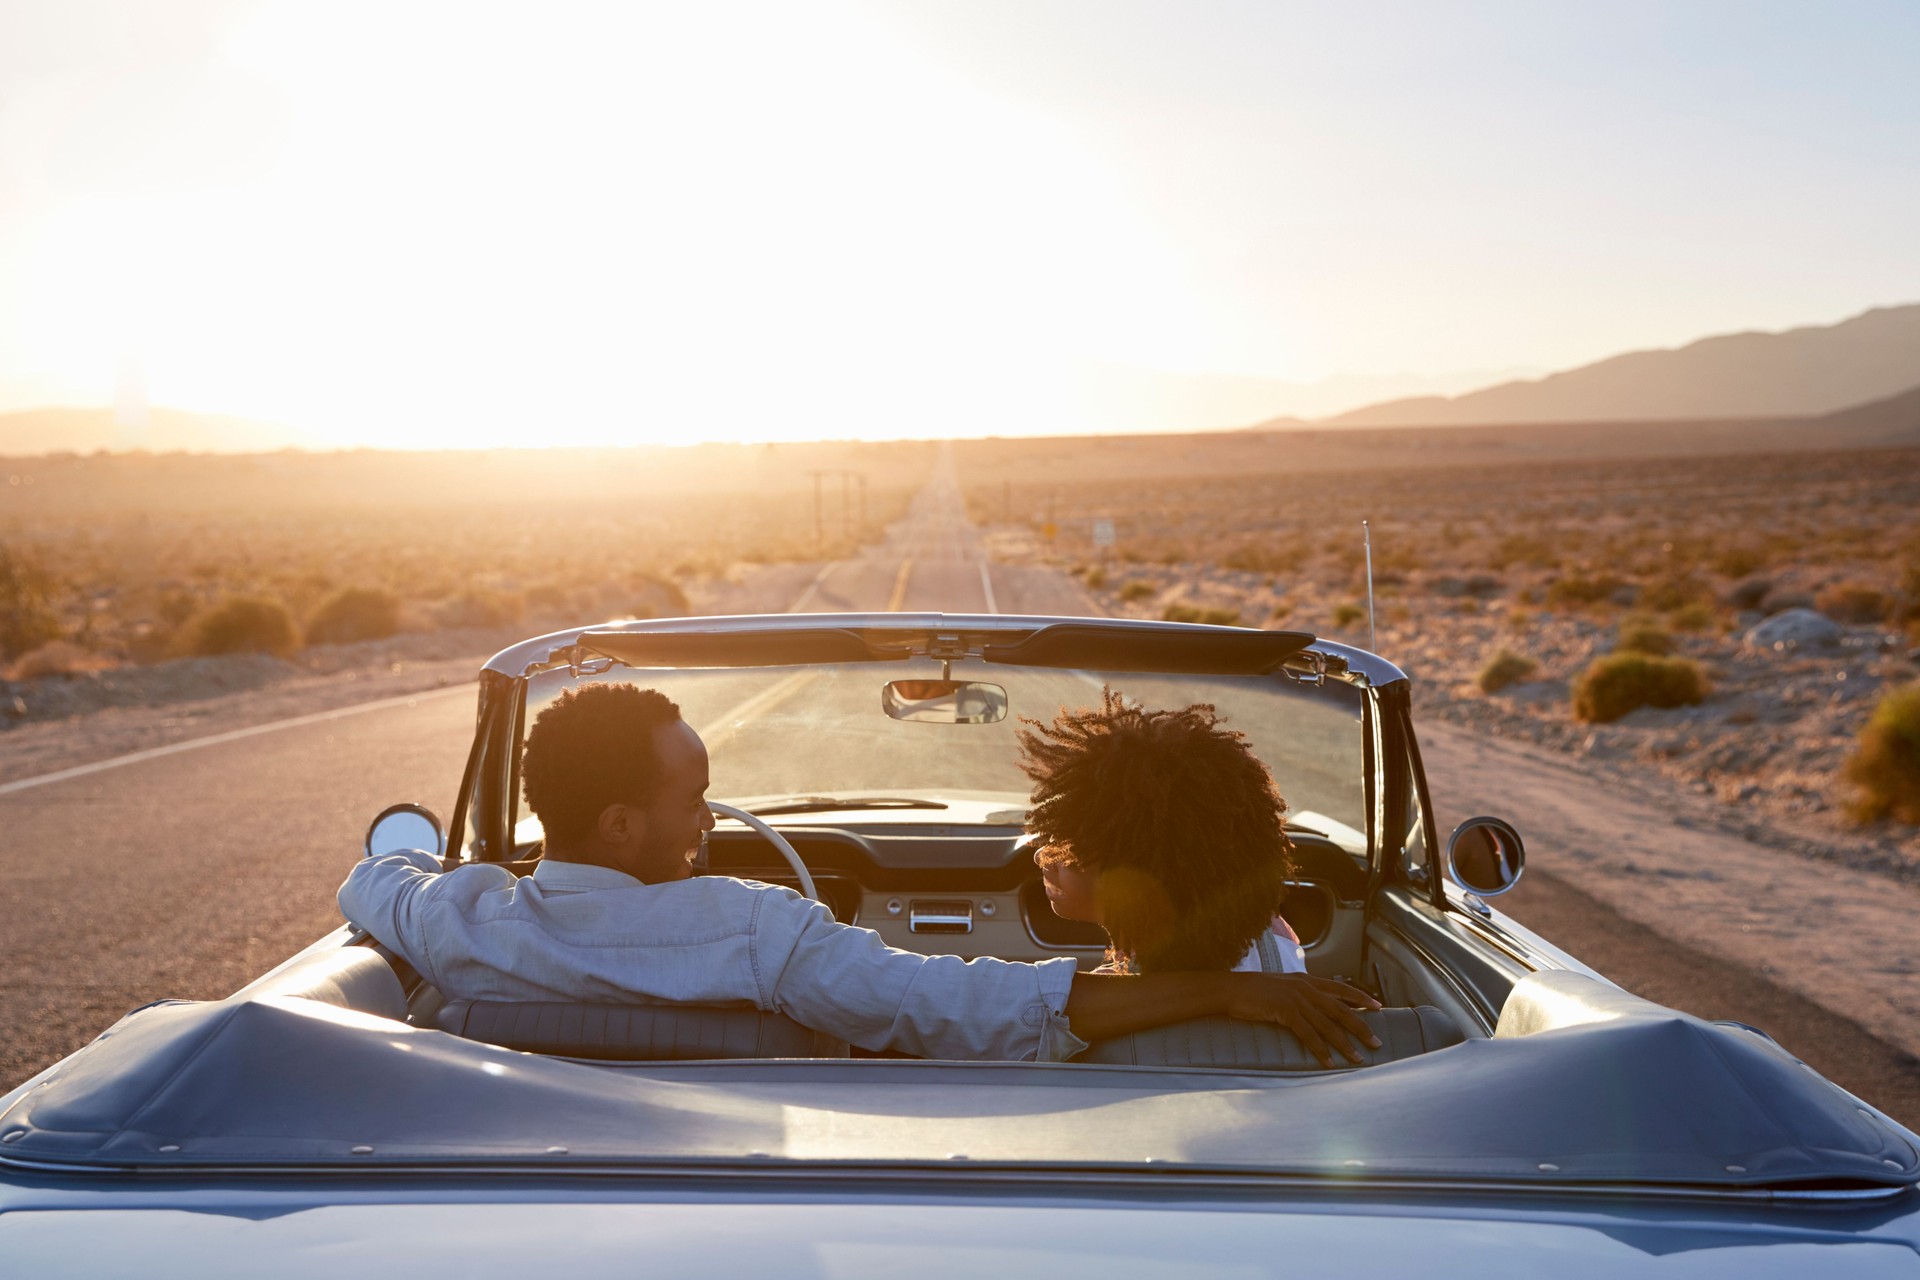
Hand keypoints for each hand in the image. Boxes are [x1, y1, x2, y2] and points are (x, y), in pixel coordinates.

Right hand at [1223, 973, 1382, 1065]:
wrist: (1229, 989)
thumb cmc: (1251, 990)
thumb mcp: (1281, 986)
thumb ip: (1298, 993)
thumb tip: (1312, 1007)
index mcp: (1306, 980)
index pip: (1340, 988)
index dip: (1360, 998)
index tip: (1378, 1007)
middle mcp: (1305, 987)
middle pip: (1341, 1009)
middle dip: (1361, 1027)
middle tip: (1376, 1042)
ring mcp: (1296, 999)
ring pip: (1328, 1025)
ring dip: (1345, 1044)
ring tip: (1358, 1057)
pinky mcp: (1286, 1011)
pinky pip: (1308, 1034)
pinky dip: (1320, 1049)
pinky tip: (1329, 1061)